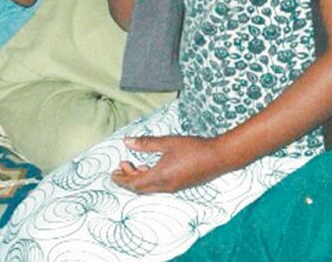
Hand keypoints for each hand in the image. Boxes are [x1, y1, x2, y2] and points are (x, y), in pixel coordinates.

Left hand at [111, 135, 228, 193]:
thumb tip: (127, 142)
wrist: (218, 157)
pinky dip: (149, 178)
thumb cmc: (193, 148)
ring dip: (139, 178)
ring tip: (134, 165)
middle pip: (140, 188)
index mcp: (160, 177)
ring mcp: (173, 187)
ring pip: (149, 187)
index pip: (134, 183)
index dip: (121, 179)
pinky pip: (159, 186)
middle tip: (121, 166)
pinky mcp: (180, 184)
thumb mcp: (168, 142)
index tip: (112, 173)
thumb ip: (146, 144)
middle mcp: (165, 186)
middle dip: (128, 179)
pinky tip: (150, 167)